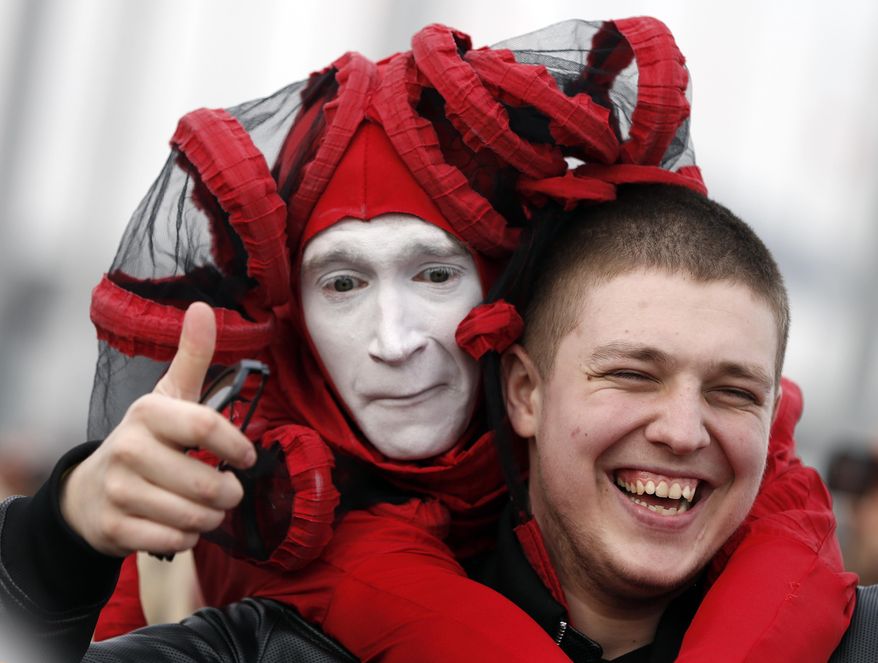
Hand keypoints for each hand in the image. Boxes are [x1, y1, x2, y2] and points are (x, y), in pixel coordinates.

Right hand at [61, 302, 256, 556]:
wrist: (92, 489)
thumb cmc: (147, 439)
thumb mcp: (169, 396)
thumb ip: (192, 356)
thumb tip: (203, 308)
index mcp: (148, 413)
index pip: (206, 428)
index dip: (237, 446)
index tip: (248, 458)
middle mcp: (128, 449)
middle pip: (206, 483)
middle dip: (229, 493)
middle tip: (230, 492)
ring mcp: (118, 490)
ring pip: (192, 517)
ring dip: (212, 518)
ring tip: (209, 509)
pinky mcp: (115, 527)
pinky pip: (172, 541)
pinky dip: (187, 538)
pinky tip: (183, 526)